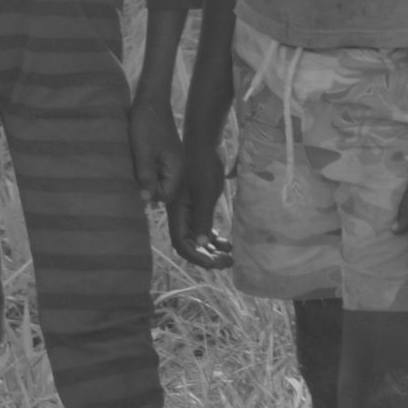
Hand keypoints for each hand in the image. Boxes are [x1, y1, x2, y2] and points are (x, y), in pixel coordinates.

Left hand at [127, 89, 183, 205]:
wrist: (150, 100)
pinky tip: (134, 159)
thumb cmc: (146, 124)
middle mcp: (177, 167)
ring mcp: (170, 161)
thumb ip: (145, 175)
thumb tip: (145, 199)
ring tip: (132, 164)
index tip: (135, 181)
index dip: (149, 193)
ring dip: (143, 176)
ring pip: (156, 179)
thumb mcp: (143, 151)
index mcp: (177, 168)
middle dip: (146, 185)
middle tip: (131, 172)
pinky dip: (143, 167)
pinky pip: (153, 169)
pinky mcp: (162, 154)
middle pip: (161, 189)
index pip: (165, 195)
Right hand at [168, 138, 232, 270]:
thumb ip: (201, 219)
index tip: (218, 263)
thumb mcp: (205, 194)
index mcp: (177, 212)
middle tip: (229, 262)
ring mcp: (188, 209)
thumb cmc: (203, 166)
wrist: (205, 144)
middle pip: (189, 244)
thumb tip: (199, 245)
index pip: (182, 244)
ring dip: (212, 248)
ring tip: (230, 254)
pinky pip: (202, 227)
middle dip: (207, 256)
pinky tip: (227, 240)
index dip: (198, 258)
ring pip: (197, 237)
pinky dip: (213, 237)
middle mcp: (180, 214)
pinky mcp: (197, 204)